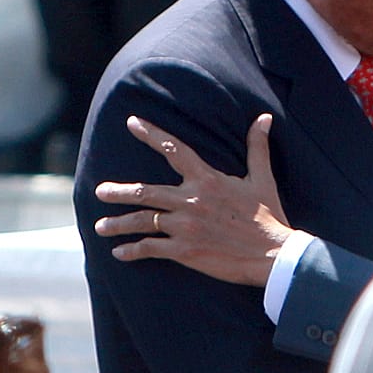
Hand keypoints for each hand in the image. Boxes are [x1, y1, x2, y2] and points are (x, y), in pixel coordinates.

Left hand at [93, 114, 291, 286]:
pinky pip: (151, 248)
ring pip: (142, 221)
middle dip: (118, 191)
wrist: (273, 255)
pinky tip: (119, 253)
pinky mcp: (185, 250)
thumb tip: (263, 118)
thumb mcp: (263, 179)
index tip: (132, 122)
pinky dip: (133, 251)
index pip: (174, 150)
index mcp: (207, 179)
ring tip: (101, 226)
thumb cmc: (269, 216)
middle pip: (145, 192)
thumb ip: (257, 147)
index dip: (151, 134)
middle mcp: (191, 200)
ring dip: (118, 224)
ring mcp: (185, 227)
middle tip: (99, 191)